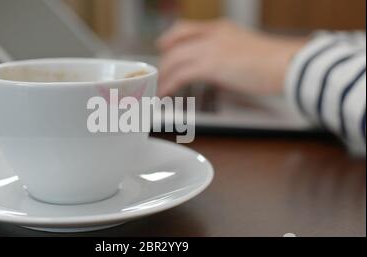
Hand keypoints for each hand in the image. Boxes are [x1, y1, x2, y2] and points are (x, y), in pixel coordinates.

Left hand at [157, 19, 307, 95]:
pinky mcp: (210, 66)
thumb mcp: (245, 51)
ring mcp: (210, 48)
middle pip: (175, 44)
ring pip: (174, 59)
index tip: (164, 46)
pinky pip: (180, 75)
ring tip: (158, 88)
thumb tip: (216, 72)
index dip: (170, 38)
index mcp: (221, 28)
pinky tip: (165, 92)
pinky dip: (169, 84)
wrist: (287, 64)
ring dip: (164, 75)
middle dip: (164, 61)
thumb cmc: (274, 62)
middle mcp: (212, 35)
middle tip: (159, 74)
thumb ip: (226, 57)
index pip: (186, 29)